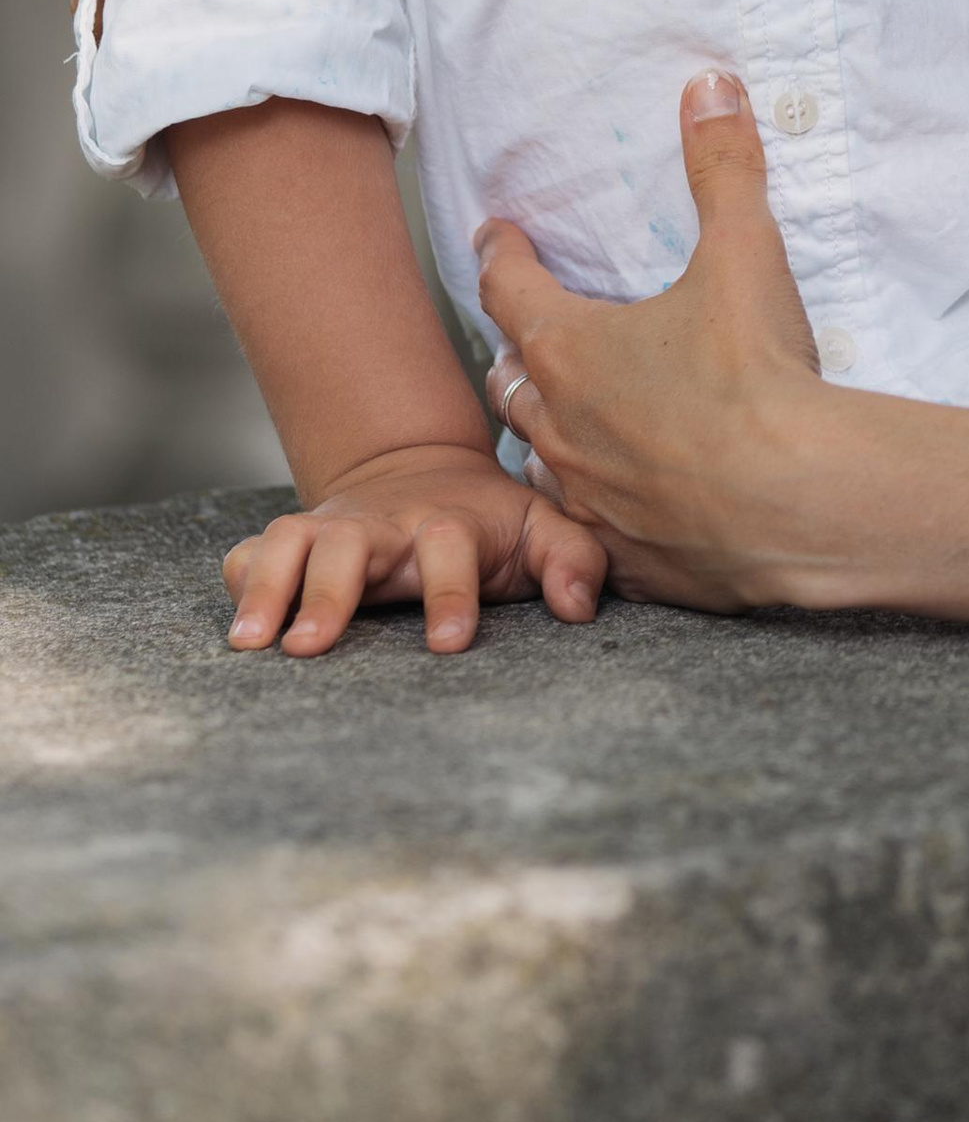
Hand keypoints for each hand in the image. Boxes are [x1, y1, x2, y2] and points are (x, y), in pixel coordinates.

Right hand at [220, 438, 606, 656]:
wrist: (425, 474)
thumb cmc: (491, 523)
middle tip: (310, 648)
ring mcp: (330, 530)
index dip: (451, 592)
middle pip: (349, 544)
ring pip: (288, 543)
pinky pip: (248, 554)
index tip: (450, 643)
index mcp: (447, 523)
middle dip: (330, 592)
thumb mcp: (542, 529)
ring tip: (250, 644)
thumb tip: (580, 608)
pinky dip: (239, 582)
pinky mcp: (293, 544)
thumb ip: (573, 560)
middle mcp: (382, 526)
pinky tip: (235, 628)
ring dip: (267, 587)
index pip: (449, 549)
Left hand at [476, 72, 826, 612]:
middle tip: (531, 333)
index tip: (494, 234)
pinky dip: (595, 505)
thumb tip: (710, 86)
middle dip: (518, 351)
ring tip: (569, 420)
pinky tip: (622, 501)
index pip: (507, 287)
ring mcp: (585, 497)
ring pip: (537, 458)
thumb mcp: (745, 253)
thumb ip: (723, 166)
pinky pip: (586, 528)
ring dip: (548, 432)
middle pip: (509, 379)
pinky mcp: (623, 555)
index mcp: (572, 347)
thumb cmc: (756, 376)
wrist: (793, 504)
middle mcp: (560, 425)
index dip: (499, 253)